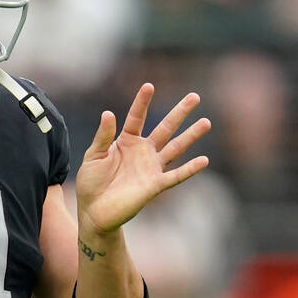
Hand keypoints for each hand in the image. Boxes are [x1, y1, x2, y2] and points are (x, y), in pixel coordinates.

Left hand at [76, 84, 210, 234]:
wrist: (94, 212)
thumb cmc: (91, 183)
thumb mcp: (93, 156)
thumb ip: (103, 136)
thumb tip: (108, 113)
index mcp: (126, 141)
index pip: (136, 117)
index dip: (142, 102)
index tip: (149, 86)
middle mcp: (142, 151)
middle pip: (165, 128)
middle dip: (179, 112)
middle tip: (195, 96)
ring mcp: (151, 168)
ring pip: (176, 148)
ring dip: (191, 135)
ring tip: (206, 122)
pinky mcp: (155, 185)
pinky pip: (175, 176)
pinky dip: (190, 169)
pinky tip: (204, 160)